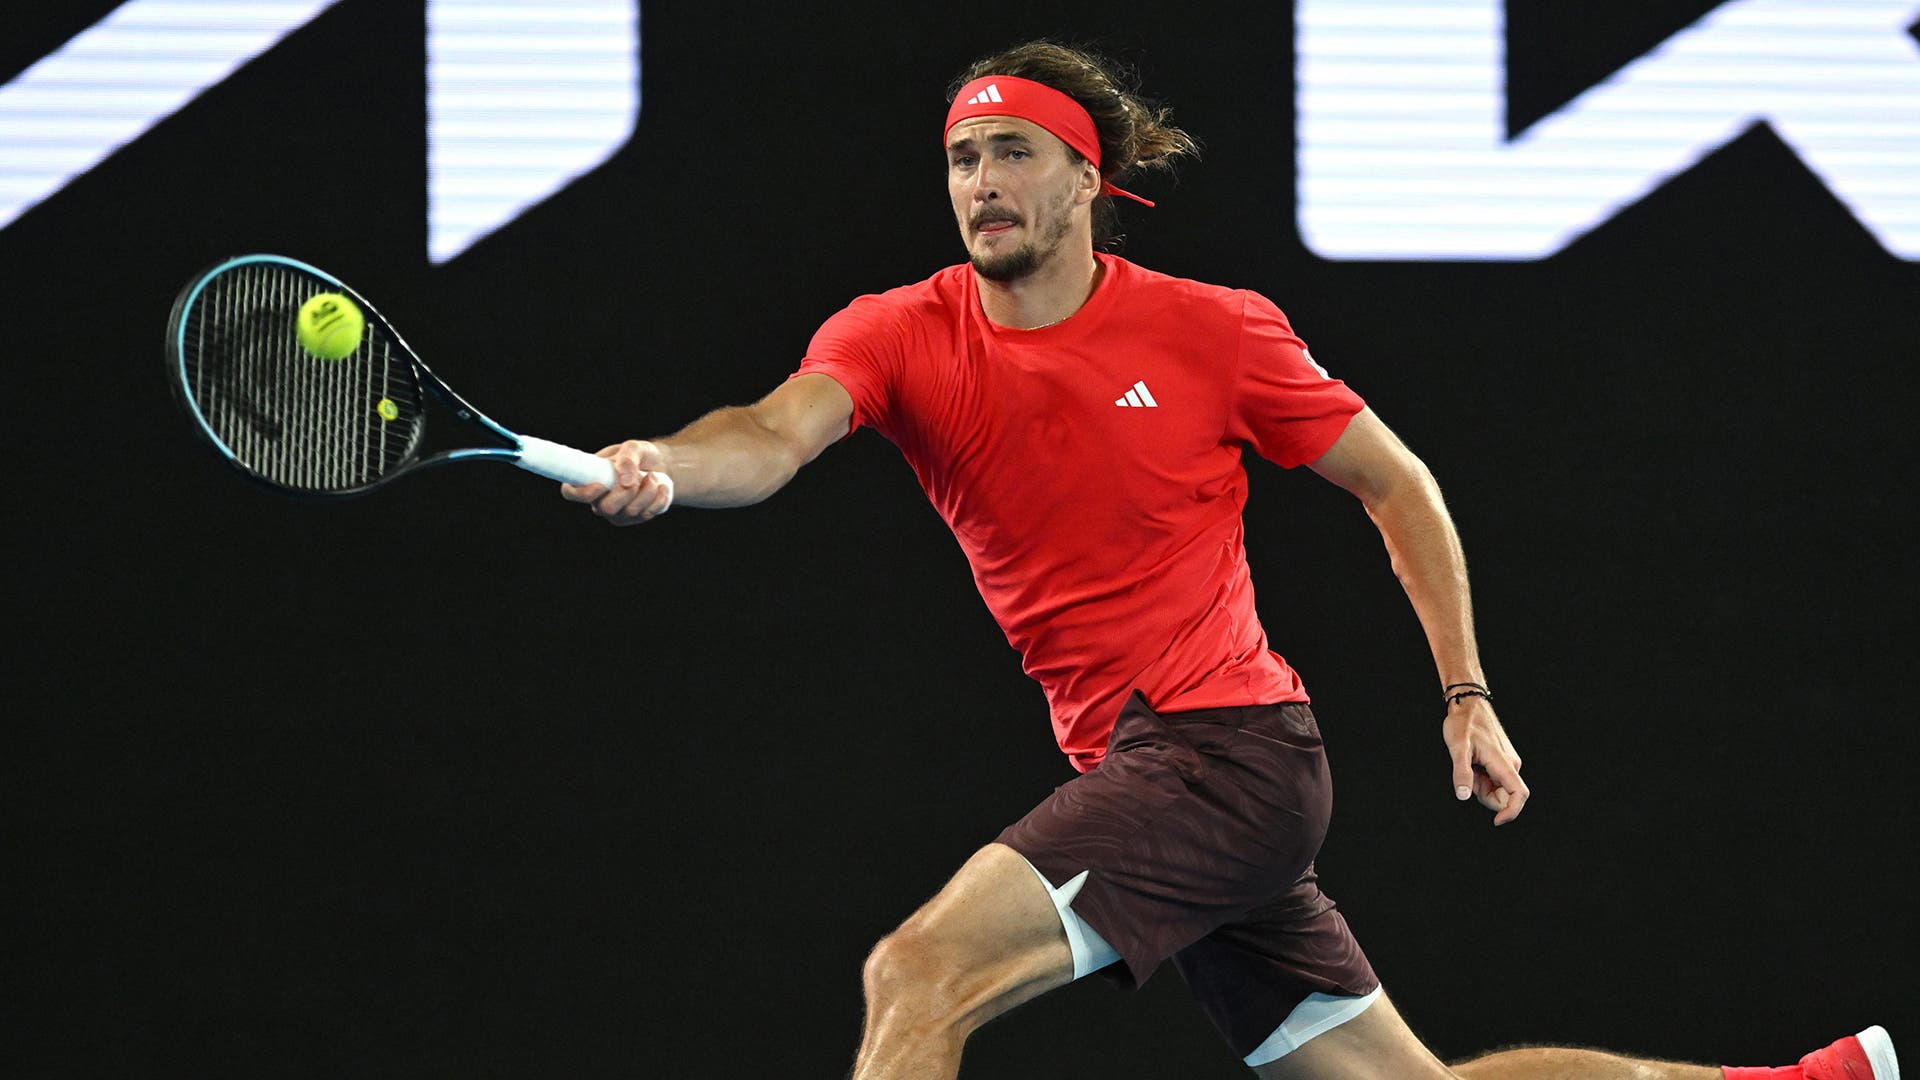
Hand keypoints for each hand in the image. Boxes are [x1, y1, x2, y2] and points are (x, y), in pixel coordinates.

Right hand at [560, 440, 674, 523]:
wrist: (660, 466)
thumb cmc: (639, 455)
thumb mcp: (634, 447)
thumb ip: (627, 458)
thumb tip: (625, 480)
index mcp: (588, 479)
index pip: (570, 492)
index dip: (582, 493)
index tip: (602, 484)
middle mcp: (599, 500)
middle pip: (605, 509)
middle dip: (626, 492)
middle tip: (639, 475)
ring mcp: (617, 513)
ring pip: (630, 512)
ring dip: (647, 491)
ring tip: (652, 476)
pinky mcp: (635, 518)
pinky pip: (647, 514)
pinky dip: (659, 498)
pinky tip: (661, 486)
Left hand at [1442, 697, 1527, 825]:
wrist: (1469, 704)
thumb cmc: (1463, 723)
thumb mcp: (1457, 747)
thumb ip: (1461, 772)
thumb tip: (1463, 796)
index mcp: (1504, 763)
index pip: (1519, 794)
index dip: (1511, 812)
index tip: (1496, 821)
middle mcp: (1511, 764)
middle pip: (1504, 796)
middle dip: (1484, 795)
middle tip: (1467, 777)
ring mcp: (1507, 762)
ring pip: (1497, 788)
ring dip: (1481, 785)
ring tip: (1468, 765)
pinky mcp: (1503, 760)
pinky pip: (1494, 779)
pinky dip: (1481, 778)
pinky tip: (1472, 763)